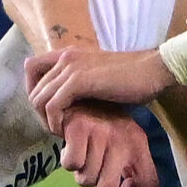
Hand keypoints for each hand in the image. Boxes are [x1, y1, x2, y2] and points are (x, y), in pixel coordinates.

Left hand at [28, 42, 176, 128]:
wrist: (154, 71)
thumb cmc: (133, 79)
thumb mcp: (99, 79)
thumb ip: (81, 85)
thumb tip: (68, 105)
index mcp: (70, 54)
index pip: (31, 68)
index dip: (34, 92)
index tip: (48, 112)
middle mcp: (66, 57)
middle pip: (33, 89)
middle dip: (40, 114)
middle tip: (57, 128)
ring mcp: (71, 67)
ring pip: (39, 99)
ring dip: (46, 121)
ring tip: (62, 132)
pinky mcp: (78, 81)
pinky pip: (52, 106)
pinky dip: (55, 122)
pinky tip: (67, 131)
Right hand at [54, 101, 162, 186]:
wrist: (85, 93)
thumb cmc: (104, 127)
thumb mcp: (123, 144)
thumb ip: (126, 169)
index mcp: (139, 146)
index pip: (149, 182)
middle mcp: (123, 141)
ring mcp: (101, 134)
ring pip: (86, 178)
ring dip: (81, 175)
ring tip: (85, 158)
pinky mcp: (79, 129)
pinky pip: (71, 163)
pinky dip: (69, 160)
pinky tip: (73, 148)